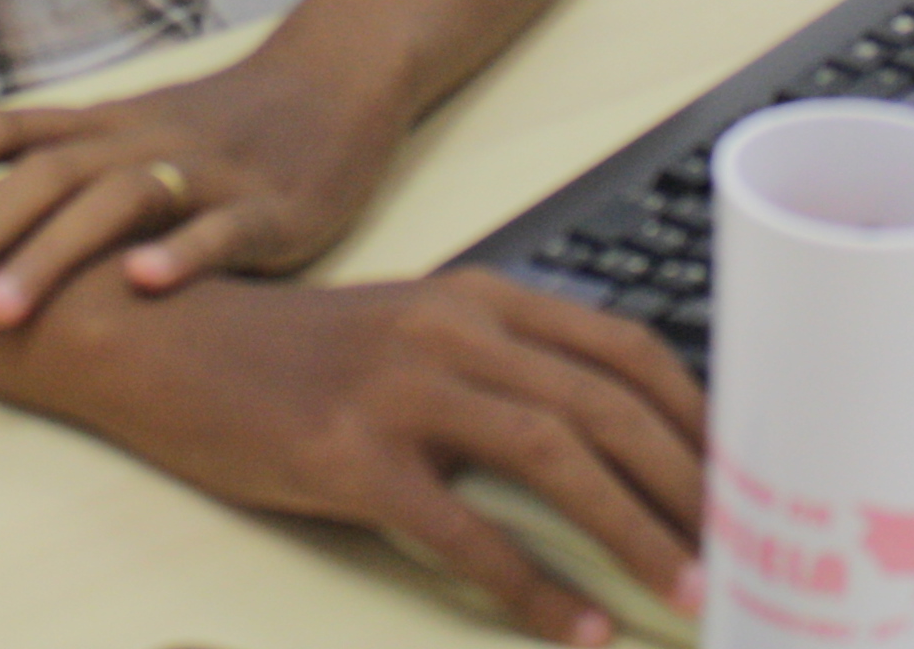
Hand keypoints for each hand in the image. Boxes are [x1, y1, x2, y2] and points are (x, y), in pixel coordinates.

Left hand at [0, 52, 400, 330]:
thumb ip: (55, 176)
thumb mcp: (128, 140)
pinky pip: (224, 226)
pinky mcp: (271, 205)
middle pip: (37, 181)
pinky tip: (147, 283)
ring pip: (116, 203)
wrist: (336, 81)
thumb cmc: (218, 126)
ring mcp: (204, 170)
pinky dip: (185, 251)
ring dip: (51, 257)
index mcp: (98, 126)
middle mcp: (137, 140)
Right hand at [86, 270, 707, 647]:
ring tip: (688, 590)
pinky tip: (576, 627)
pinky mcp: (348, 454)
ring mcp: (400, 389)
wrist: (163, 342)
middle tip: (746, 550)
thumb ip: (501, 369)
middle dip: (689, 483)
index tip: (749, 475)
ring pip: (554, 455)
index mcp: (479, 298)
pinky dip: (531, 584)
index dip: (698, 414)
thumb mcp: (412, 335)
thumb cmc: (295, 356)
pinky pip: (462, 527)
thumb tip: (610, 441)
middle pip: (607, 403)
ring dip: (634, 529)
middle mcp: (453, 329)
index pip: (624, 347)